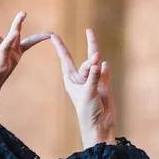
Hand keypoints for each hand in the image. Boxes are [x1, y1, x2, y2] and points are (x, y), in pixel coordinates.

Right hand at [0, 11, 51, 121]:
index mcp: (1, 65)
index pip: (1, 47)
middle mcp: (12, 60)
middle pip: (6, 39)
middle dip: (10, 26)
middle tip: (22, 13)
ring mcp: (16, 57)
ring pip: (15, 38)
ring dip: (18, 25)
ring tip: (23, 14)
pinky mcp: (18, 55)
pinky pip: (28, 44)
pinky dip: (37, 39)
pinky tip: (49, 34)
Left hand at [48, 29, 114, 145]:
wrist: (99, 125)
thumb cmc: (87, 111)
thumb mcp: (88, 92)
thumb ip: (93, 76)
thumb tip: (98, 62)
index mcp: (70, 79)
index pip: (65, 58)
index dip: (60, 46)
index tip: (52, 34)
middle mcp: (81, 78)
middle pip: (86, 61)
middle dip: (90, 57)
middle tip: (92, 44)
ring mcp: (93, 80)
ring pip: (96, 64)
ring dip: (97, 62)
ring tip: (99, 63)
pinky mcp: (104, 84)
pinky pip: (104, 72)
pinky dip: (105, 69)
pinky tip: (105, 66)